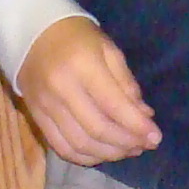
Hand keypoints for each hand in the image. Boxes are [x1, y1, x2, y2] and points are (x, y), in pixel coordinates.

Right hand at [17, 16, 160, 165]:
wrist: (32, 31)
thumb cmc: (77, 37)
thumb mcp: (109, 50)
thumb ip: (126, 84)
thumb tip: (145, 116)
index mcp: (82, 66)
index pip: (114, 105)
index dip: (137, 126)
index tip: (156, 138)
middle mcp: (61, 89)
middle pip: (98, 130)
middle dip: (126, 143)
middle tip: (145, 145)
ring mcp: (45, 106)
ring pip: (80, 144)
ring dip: (109, 154)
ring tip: (128, 151)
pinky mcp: (36, 117)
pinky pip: (61, 147)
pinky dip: (85, 157)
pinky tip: (103, 153)